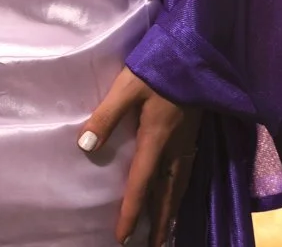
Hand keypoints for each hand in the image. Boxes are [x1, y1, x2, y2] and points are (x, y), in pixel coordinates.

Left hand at [76, 65, 202, 245]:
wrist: (196, 53)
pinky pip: (187, 174)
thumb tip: (84, 145)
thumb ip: (106, 115)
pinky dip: (180, 192)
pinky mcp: (194, 134)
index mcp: (156, 140)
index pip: (140, 184)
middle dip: (159, 223)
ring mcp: (188, 142)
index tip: (122, 237)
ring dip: (170, 210)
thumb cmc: (157, 68)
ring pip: (179, 187)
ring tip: (166, 230)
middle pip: (166, 194)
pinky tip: (178, 192)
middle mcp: (175, 149)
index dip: (131, 212)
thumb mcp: (127, 87)